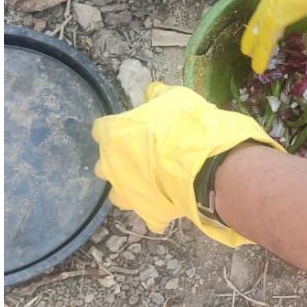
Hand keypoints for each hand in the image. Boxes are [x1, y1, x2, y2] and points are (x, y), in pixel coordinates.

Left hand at [92, 82, 279, 246]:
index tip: (128, 127)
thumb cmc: (186, 127)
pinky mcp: (147, 214)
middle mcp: (111, 166)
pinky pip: (149, 214)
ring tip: (151, 181)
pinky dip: (156, 209)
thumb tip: (152, 92)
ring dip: (130, 187)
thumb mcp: (176, 98)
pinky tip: (170, 200)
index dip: (114, 128)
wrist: (206, 167)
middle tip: (141, 155)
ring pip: (118, 193)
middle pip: (104, 164)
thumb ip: (158, 96)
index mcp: (112, 134)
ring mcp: (127, 193)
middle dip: (118, 161)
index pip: (100, 129)